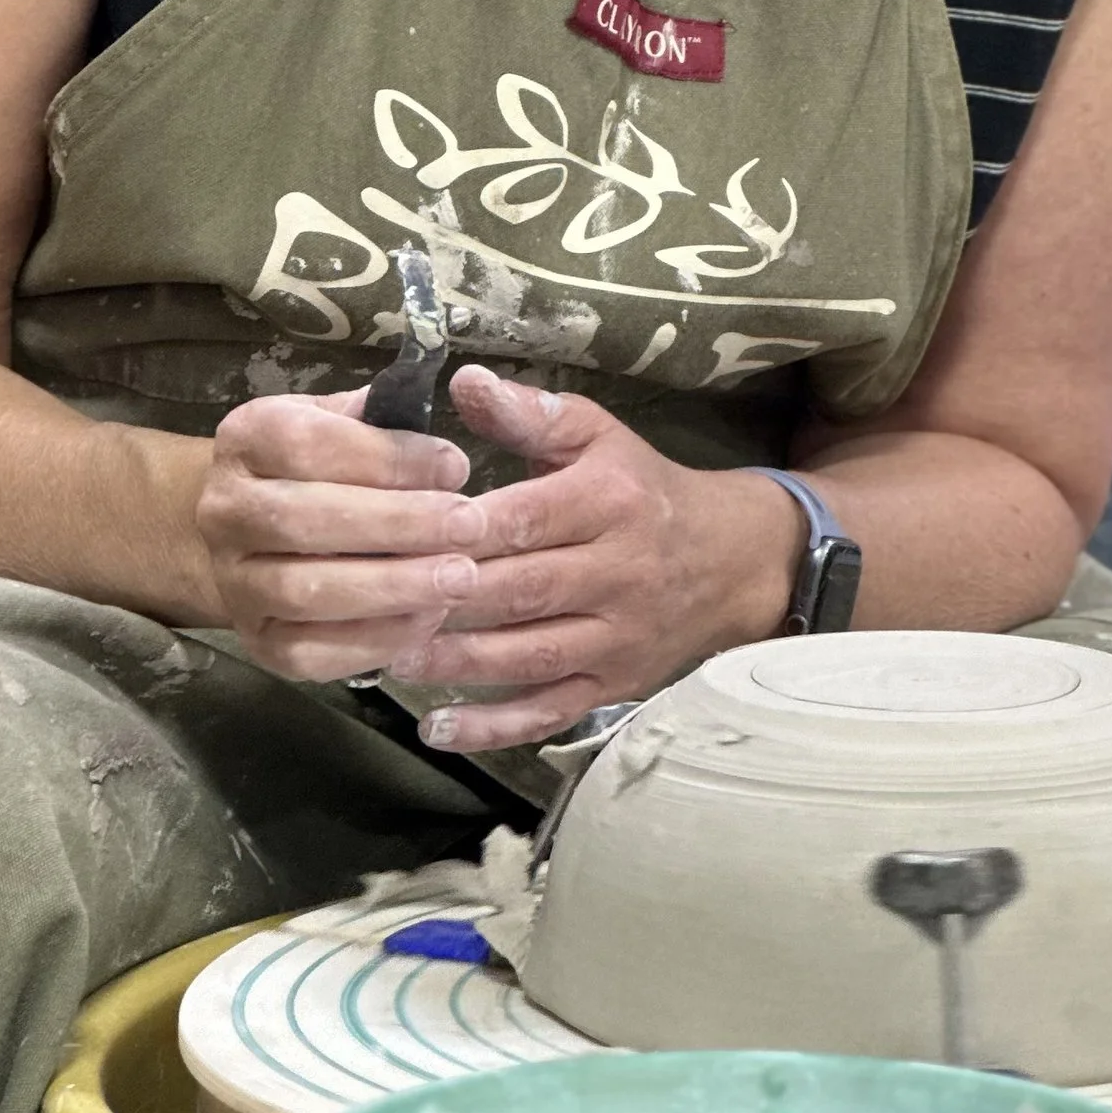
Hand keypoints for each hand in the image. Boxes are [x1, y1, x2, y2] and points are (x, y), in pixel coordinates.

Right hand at [198, 388, 484, 681]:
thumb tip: (442, 459)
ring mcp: (233, 582)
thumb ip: (384, 423)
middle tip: (470, 525)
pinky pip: (310, 653)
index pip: (307, 444)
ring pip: (304, 592)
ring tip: (460, 577)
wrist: (255, 534)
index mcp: (246, 440)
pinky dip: (375, 640)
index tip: (455, 468)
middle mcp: (225, 511)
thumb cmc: (318, 469)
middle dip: (397, 524)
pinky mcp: (255, 642)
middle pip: (303, 520)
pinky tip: (428, 619)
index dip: (386, 457)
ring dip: (392, 586)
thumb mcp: (341, 423)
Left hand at [386, 366, 795, 752]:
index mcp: (608, 503)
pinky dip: (495, 727)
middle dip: (450, 600)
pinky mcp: (613, 685)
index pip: (529, 518)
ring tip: (393, 658)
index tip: (403, 532)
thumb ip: (531, 414)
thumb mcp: (599, 436)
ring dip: (460, 663)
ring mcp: (616, 638)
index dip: (466, 530)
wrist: (732, 560)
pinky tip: (439, 731)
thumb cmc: (643, 490)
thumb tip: (464, 381)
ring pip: (531, 656)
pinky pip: (551, 711)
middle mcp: (617, 573)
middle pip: (524, 591)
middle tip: (379, 603)